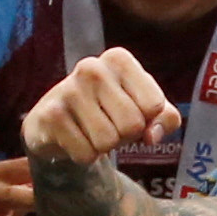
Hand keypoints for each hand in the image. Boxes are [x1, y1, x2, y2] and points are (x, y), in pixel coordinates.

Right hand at [22, 44, 176, 174]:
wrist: (58, 124)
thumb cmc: (110, 111)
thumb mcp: (146, 109)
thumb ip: (166, 118)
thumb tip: (151, 135)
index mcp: (119, 59)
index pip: (154, 105)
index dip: (147, 120)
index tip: (130, 112)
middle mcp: (92, 68)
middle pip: (132, 125)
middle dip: (125, 136)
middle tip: (108, 125)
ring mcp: (68, 90)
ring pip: (108, 142)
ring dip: (103, 147)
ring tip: (90, 131)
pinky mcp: (51, 116)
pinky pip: (86, 154)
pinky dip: (84, 155)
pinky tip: (74, 139)